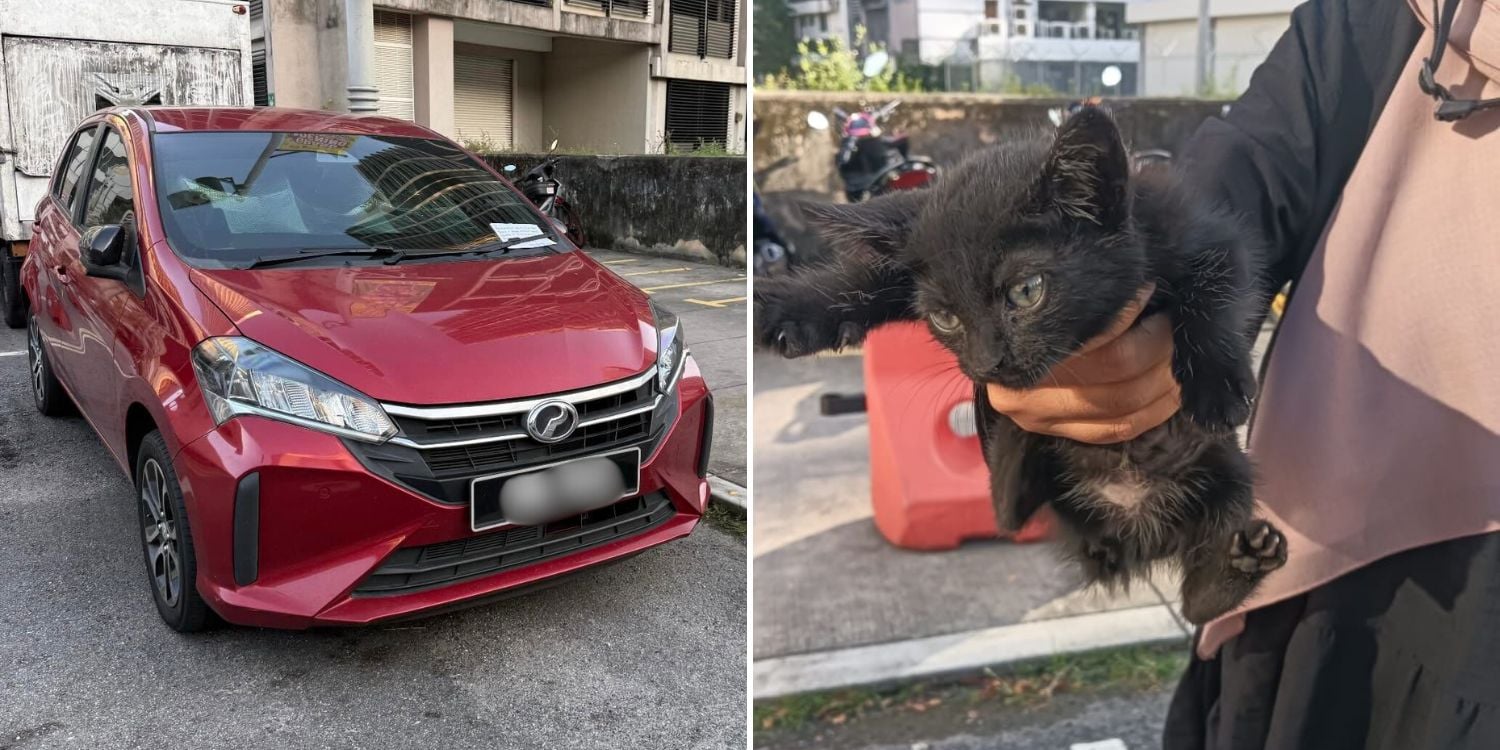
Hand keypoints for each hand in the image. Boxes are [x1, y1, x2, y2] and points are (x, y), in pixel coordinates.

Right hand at [986, 285, 1178, 443]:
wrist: (993, 345)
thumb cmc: (1022, 313)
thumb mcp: (1042, 300)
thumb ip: (1079, 299)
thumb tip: (1139, 286)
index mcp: (1019, 348)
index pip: (1095, 337)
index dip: (1133, 315)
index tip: (1150, 290)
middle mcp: (1024, 392)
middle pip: (1116, 371)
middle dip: (1159, 347)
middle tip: (1175, 323)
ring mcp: (1040, 419)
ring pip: (1123, 406)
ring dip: (1165, 380)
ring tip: (1178, 354)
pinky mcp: (1059, 434)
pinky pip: (1119, 430)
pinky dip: (1154, 411)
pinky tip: (1171, 391)